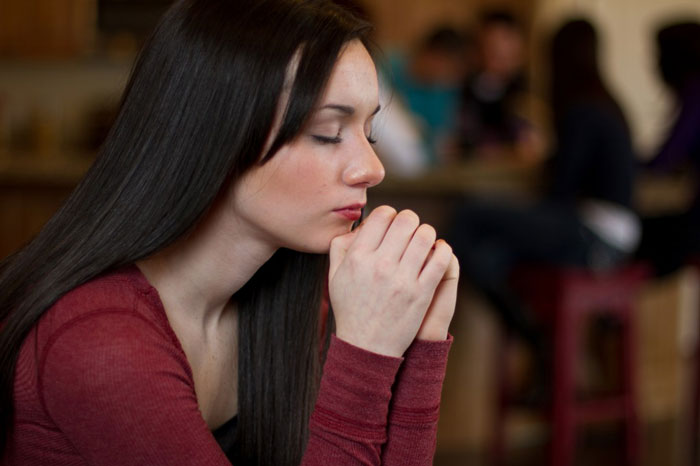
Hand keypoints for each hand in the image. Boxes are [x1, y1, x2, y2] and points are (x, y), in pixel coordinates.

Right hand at [328, 206, 452, 356]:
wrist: (366, 346)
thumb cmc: (351, 309)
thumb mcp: (334, 276)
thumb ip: (341, 246)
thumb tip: (361, 225)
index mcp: (357, 257)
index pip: (381, 215)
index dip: (390, 214)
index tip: (392, 223)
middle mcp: (379, 265)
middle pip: (406, 220)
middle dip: (411, 220)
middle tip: (410, 229)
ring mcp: (402, 279)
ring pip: (425, 236)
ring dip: (427, 233)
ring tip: (424, 240)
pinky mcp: (421, 293)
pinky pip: (439, 259)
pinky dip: (442, 249)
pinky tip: (438, 251)